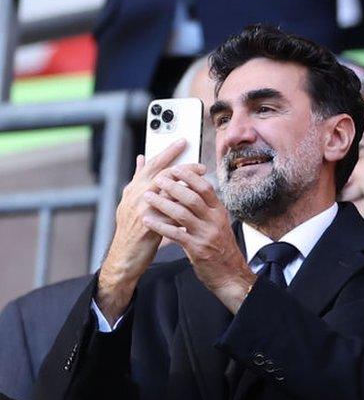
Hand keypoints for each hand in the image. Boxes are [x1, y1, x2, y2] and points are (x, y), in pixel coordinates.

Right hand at [96, 141, 185, 321]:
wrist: (125, 257)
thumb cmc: (132, 228)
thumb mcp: (130, 201)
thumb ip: (138, 180)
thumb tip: (142, 158)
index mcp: (134, 189)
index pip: (152, 164)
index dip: (168, 152)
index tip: (183, 142)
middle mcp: (137, 196)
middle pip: (162, 174)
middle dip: (183, 166)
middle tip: (200, 164)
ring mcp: (142, 210)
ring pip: (167, 191)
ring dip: (187, 184)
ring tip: (202, 180)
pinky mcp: (150, 225)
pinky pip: (171, 213)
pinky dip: (184, 207)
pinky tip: (198, 204)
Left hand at [142, 164, 256, 312]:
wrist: (231, 276)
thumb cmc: (222, 250)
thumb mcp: (219, 225)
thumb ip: (206, 210)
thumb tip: (192, 192)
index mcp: (220, 212)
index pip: (206, 188)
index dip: (190, 176)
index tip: (175, 168)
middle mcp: (215, 221)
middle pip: (193, 197)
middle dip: (174, 186)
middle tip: (158, 179)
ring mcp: (206, 235)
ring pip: (183, 214)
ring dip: (163, 203)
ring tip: (148, 196)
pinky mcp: (198, 249)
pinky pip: (176, 234)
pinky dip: (160, 226)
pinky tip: (148, 221)